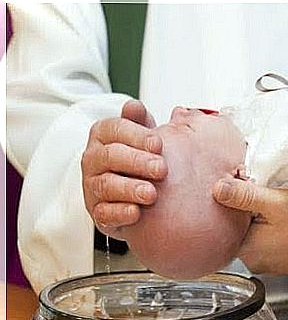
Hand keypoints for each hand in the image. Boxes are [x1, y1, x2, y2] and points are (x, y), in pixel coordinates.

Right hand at [82, 100, 166, 237]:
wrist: (132, 190)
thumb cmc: (139, 157)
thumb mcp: (142, 136)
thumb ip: (140, 121)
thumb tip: (134, 106)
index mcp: (103, 135)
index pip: (114, 129)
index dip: (137, 135)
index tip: (159, 144)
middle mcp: (93, 159)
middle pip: (110, 156)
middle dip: (137, 162)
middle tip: (161, 169)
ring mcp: (92, 186)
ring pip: (106, 185)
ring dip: (130, 189)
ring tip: (151, 193)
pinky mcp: (97, 212)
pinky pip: (104, 213)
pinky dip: (120, 213)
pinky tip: (136, 213)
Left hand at [212, 178, 287, 276]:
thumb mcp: (274, 202)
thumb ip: (244, 195)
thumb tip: (218, 189)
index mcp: (244, 247)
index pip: (226, 217)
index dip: (235, 196)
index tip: (247, 183)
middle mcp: (250, 259)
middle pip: (238, 224)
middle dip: (247, 206)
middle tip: (265, 193)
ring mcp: (262, 261)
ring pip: (251, 231)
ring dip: (258, 216)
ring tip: (275, 206)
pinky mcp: (274, 260)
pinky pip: (263, 239)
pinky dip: (268, 227)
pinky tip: (281, 220)